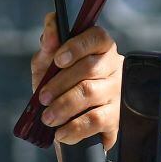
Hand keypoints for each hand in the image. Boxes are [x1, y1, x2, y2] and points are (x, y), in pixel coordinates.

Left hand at [31, 12, 120, 151]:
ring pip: (91, 93)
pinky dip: (74, 127)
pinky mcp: (117, 117)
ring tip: (48, 117)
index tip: (57, 59)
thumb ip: (48, 46)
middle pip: (89, 68)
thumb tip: (51, 29)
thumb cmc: (58, 87)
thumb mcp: (47, 65)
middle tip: (42, 97)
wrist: (67, 125)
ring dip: (63, 106)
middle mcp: (114, 66)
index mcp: (100, 48)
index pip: (97, 37)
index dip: (77, 46)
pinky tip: (61, 132)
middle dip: (60, 84)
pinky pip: (96, 119)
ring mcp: (118, 92)